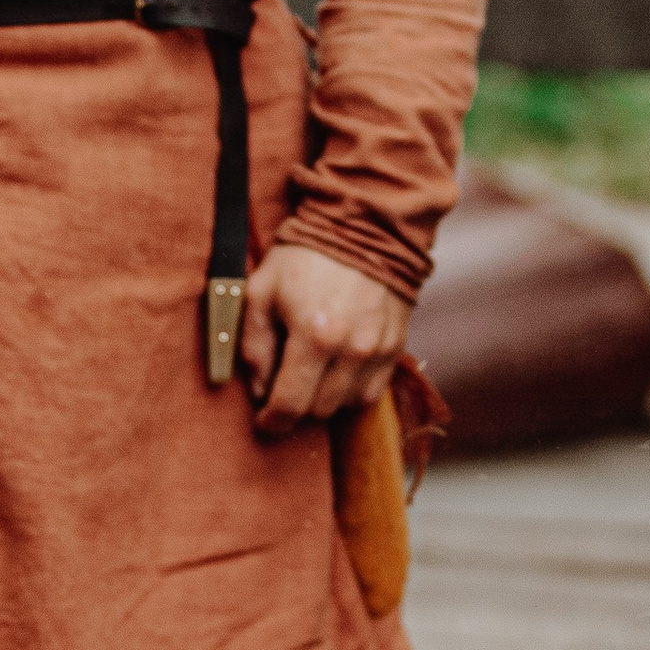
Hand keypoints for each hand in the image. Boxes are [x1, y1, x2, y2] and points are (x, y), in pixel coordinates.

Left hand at [238, 243, 408, 435]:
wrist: (363, 227)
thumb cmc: (303, 257)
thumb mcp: (261, 291)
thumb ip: (253, 345)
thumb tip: (258, 389)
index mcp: (314, 336)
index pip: (290, 405)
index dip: (272, 421)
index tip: (265, 421)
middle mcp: (352, 349)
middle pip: (319, 409)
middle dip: (297, 403)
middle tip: (285, 380)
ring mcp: (379, 350)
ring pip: (347, 404)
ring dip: (326, 396)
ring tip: (313, 367)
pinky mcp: (396, 347)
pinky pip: (372, 391)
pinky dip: (351, 387)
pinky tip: (338, 365)